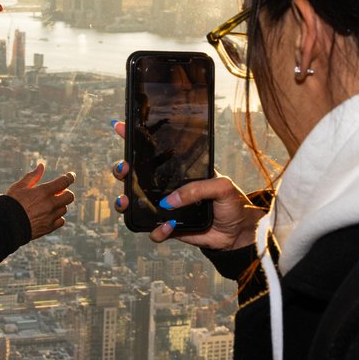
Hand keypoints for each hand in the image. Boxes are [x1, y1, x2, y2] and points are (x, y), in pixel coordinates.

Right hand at [5, 163, 74, 238]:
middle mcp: (50, 204)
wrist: (5, 225)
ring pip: (64, 209)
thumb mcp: (19, 186)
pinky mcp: (48, 228)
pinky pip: (61, 221)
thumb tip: (41, 166)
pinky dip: (58, 218)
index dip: (69, 177)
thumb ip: (33, 176)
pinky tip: (50, 215)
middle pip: (70, 196)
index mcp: (43, 191)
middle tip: (59, 193)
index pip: (64, 182)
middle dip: (66, 193)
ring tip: (49, 205)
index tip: (70, 176)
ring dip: (60, 205)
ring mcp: (50, 217)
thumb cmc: (11, 203)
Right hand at [110, 120, 261, 250]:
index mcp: (178, 170)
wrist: (237, 232)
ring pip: (133, 204)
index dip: (133, 138)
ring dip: (123, 201)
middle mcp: (166, 187)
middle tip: (124, 168)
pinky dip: (157, 230)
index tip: (120, 127)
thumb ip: (198, 189)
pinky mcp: (167, 229)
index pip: (153, 151)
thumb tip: (169, 201)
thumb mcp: (222, 186)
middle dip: (120, 169)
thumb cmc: (231, 203)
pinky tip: (169, 226)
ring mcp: (163, 208)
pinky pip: (153, 230)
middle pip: (133, 175)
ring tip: (126, 201)